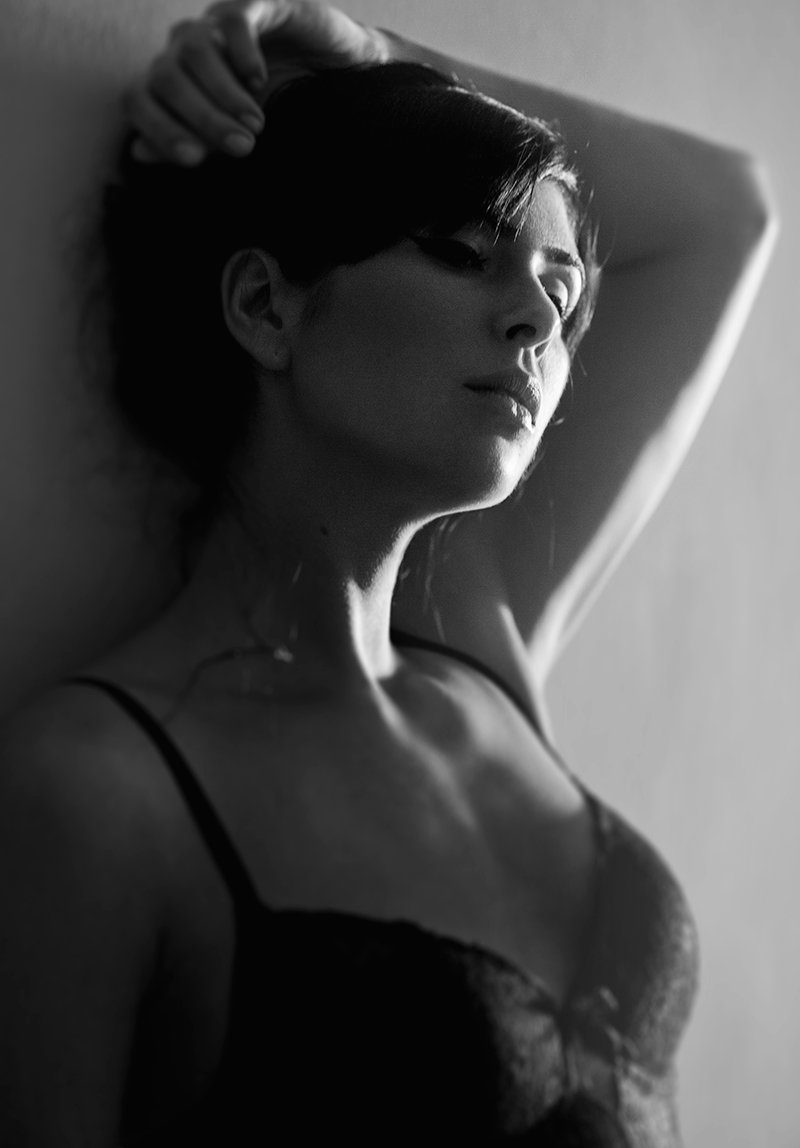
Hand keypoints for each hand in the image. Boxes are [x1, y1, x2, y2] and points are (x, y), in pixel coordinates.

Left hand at [124, 1, 387, 165]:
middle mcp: (182, 49)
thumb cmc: (273, 108)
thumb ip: (191, 143)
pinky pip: (232, 19)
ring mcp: (214, 24)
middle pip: (166, 78)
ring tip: (256, 123)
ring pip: (194, 50)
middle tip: (241, 147)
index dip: (158, 129)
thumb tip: (139, 152)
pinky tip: (258, 80)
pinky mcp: (252, 3)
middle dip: (202, 118)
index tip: (193, 160)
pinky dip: (242, 53)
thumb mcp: (230, 136)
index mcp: (170, 83)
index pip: (138, 99)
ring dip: (223, 93)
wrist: (327, 75)